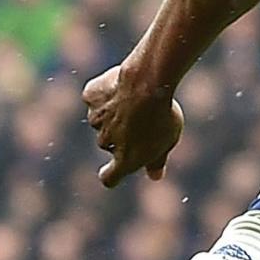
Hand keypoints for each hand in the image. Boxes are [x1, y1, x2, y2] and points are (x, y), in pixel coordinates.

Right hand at [83, 60, 185, 187]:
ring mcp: (95, 119)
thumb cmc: (162, 113)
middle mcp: (105, 142)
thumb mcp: (168, 140)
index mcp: (126, 159)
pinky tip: (119, 84)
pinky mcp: (90, 97)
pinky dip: (104, 93)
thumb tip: (155, 176)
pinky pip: (96, 97)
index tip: (109, 171)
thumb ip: (157, 160)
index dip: (109, 174)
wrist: (148, 82)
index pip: (109, 177)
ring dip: (111, 112)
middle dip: (118, 133)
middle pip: (107, 142)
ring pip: (101, 119)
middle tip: (140, 117)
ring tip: (134, 98)